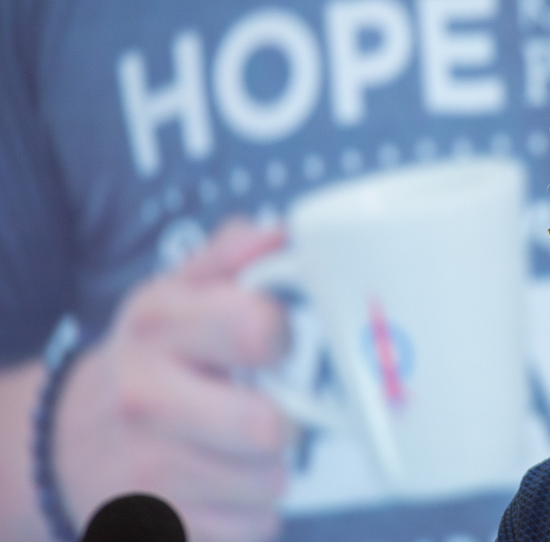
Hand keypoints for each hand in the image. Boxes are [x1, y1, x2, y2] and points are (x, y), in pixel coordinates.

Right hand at [54, 218, 291, 541]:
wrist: (67, 443)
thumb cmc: (146, 362)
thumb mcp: (176, 295)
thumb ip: (232, 257)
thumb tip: (283, 233)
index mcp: (158, 325)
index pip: (257, 328)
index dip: (283, 336)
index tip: (273, 344)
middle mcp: (144, 397)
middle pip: (269, 426)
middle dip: (284, 419)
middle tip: (264, 406)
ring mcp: (146, 470)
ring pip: (271, 481)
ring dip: (269, 467)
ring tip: (236, 445)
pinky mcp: (158, 526)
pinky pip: (255, 526)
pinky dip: (251, 510)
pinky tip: (221, 483)